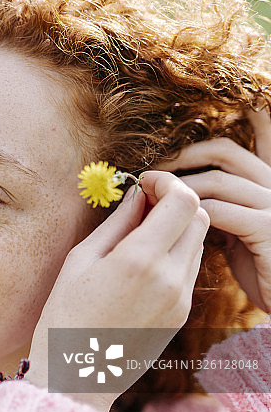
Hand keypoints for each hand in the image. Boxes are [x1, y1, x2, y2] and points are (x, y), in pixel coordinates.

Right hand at [27, 172, 209, 411]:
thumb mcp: (79, 262)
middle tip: (142, 203)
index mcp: (139, 261)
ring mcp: (179, 299)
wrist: (76, 377)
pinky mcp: (180, 314)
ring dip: (176, 227)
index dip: (166, 182)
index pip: (182, 201)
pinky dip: (174, 252)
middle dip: (174, 201)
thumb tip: (135, 195)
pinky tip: (142, 260)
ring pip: (198, 242)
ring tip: (139, 232)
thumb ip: (115, 224)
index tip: (143, 183)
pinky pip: (189, 268)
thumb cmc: (64, 318)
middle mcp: (169, 278)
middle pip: (198, 217)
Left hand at [155, 109, 270, 312]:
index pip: (239, 148)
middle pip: (225, 153)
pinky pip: (221, 211)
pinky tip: (171, 221)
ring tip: (152, 196)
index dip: (205, 143)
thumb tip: (174, 193)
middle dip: (183, 158)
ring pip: (218, 181)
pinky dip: (191, 213)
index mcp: (265, 183)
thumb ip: (218, 206)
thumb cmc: (257, 267)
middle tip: (151, 173)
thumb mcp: (236, 229)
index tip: (169, 154)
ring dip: (179, 186)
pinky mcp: (267, 229)